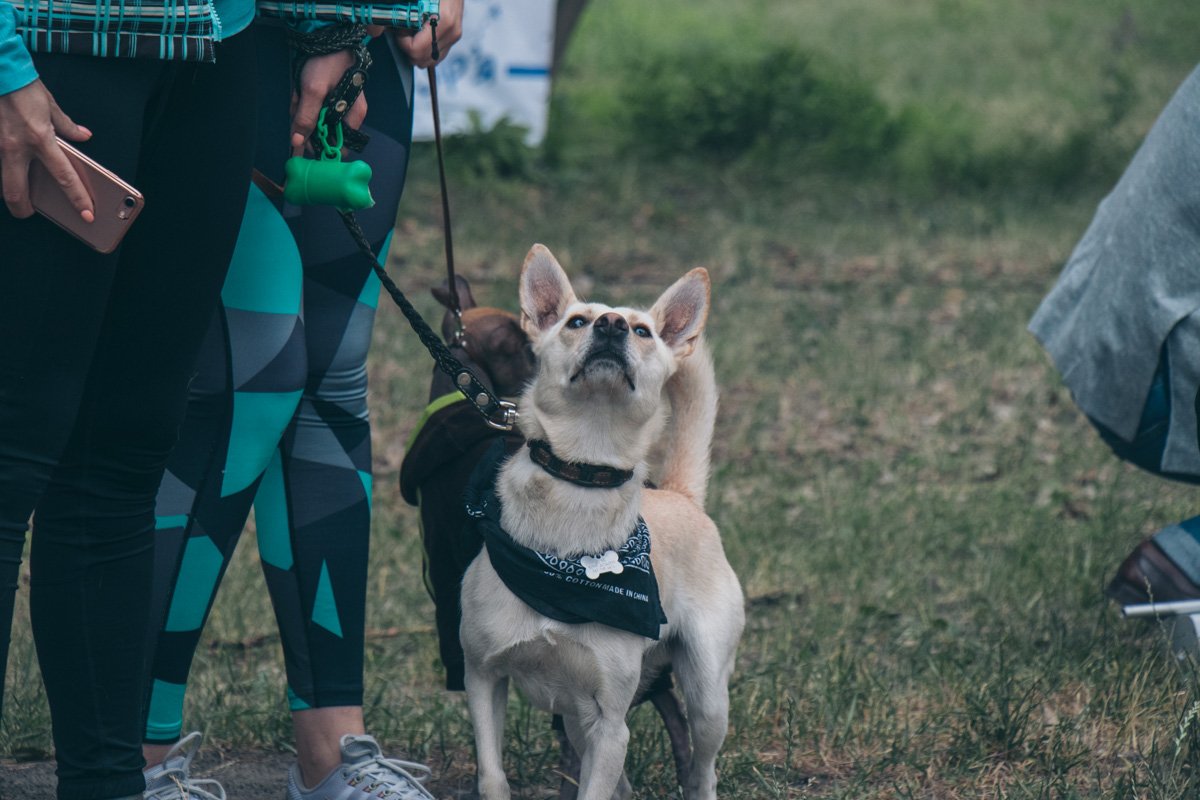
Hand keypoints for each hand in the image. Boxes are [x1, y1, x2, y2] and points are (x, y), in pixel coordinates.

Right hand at [0, 80, 93, 219]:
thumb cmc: (22, 85)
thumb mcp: (50, 105)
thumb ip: (66, 126)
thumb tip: (82, 136)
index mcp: (40, 139)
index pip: (65, 177)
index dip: (78, 199)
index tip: (87, 215)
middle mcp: (16, 147)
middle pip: (18, 192)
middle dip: (24, 209)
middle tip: (31, 212)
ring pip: (0, 181)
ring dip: (8, 190)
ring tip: (18, 193)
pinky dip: (0, 170)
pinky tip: (7, 168)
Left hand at [290, 49, 367, 156]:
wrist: (327, 36)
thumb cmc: (327, 62)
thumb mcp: (313, 91)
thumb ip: (306, 118)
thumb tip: (297, 143)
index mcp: (353, 116)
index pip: (339, 146)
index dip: (321, 147)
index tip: (304, 142)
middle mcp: (348, 114)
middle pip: (324, 133)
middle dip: (307, 123)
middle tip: (298, 107)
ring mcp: (337, 106)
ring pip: (315, 120)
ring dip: (302, 111)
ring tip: (298, 94)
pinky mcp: (328, 97)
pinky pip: (312, 107)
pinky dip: (302, 102)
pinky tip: (299, 91)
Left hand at [394, 0, 461, 67]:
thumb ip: (394, 11)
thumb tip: (374, 29)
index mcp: (443, 21)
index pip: (416, 50)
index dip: (402, 40)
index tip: (400, 26)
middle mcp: (451, 32)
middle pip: (421, 59)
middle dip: (408, 46)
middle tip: (405, 27)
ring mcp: (454, 36)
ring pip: (428, 61)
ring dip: (416, 48)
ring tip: (412, 29)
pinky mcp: (454, 37)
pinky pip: (435, 55)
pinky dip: (424, 48)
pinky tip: (420, 33)